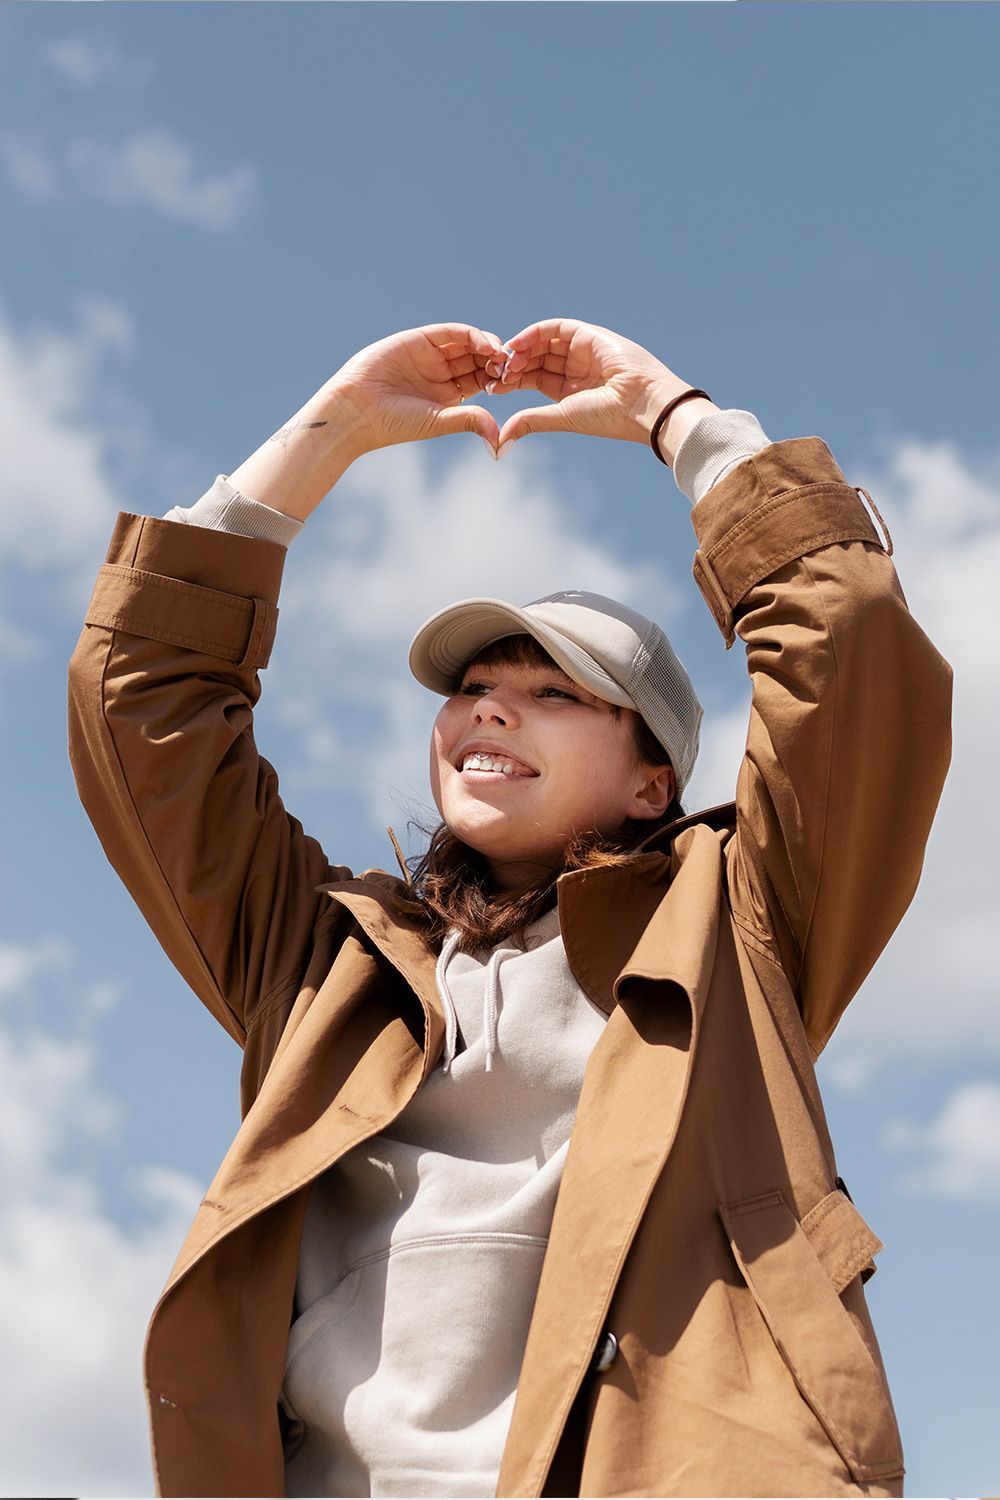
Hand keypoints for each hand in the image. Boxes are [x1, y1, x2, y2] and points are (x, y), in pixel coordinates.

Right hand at [334, 323, 506, 457]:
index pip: (480, 379)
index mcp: (448, 394)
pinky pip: (449, 333)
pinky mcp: (418, 339)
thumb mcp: (438, 421)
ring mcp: (430, 354)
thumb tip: (499, 437)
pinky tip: (485, 345)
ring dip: (488, 346)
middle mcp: (440, 372)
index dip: (497, 379)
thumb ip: (469, 420)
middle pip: (477, 358)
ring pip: (467, 344)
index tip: (512, 383)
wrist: (356, 410)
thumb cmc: (394, 423)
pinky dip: (470, 335)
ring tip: (502, 355)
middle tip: (513, 365)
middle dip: (496, 360)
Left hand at [486, 317, 715, 461]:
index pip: (533, 378)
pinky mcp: (589, 334)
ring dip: (521, 350)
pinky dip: (534, 334)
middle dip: (512, 364)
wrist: (642, 404)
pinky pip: (556, 328)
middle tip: (493, 372)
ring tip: (504, 361)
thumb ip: (530, 421)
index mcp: (569, 391)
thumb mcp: (561, 417)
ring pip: (542, 343)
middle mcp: (575, 369)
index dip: (511, 380)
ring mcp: (582, 350)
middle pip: (535, 359)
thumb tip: (499, 440)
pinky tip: (516, 345)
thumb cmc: (606, 417)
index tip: (492, 387)